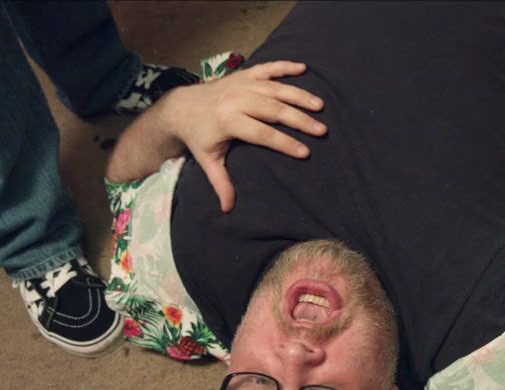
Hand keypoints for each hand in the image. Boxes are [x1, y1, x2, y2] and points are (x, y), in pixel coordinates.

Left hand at [163, 61, 326, 211]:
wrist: (182, 107)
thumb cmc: (199, 136)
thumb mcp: (207, 160)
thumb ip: (220, 182)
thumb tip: (227, 208)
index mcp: (228, 121)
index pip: (262, 134)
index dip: (284, 143)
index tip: (305, 152)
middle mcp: (236, 100)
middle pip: (273, 110)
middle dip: (299, 120)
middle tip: (321, 130)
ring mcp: (241, 84)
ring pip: (275, 89)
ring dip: (299, 96)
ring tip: (320, 106)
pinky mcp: (244, 74)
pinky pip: (267, 68)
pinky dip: (285, 66)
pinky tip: (303, 68)